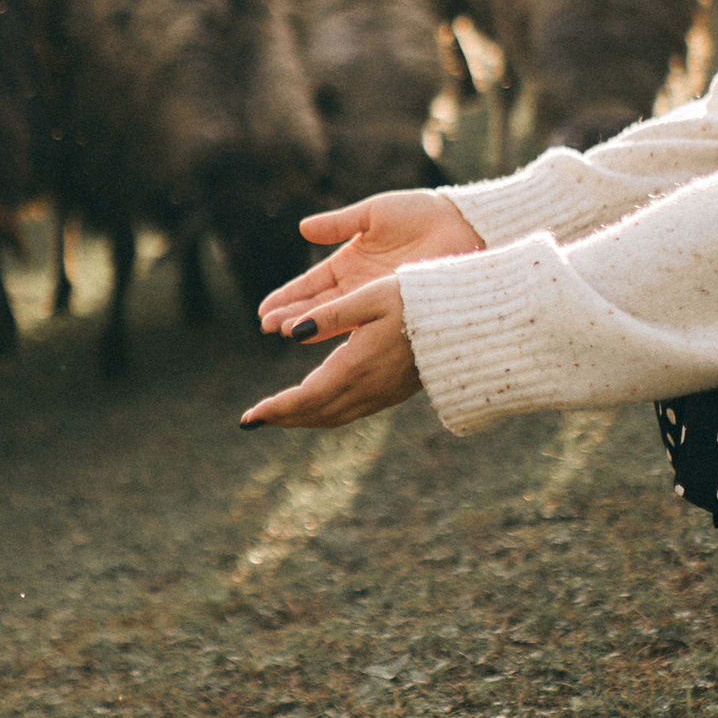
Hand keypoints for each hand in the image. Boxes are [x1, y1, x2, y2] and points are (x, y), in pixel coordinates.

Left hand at [239, 275, 420, 430]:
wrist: (469, 321)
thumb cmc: (419, 300)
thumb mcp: (372, 297)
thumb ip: (330, 315)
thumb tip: (291, 332)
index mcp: (358, 367)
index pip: (306, 398)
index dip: (275, 410)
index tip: (248, 418)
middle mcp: (369, 388)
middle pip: (315, 414)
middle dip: (282, 418)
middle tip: (252, 420)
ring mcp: (383, 394)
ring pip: (332, 417)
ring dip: (302, 418)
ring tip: (277, 415)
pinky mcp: (393, 392)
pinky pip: (350, 412)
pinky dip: (324, 412)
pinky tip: (316, 402)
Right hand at [255, 187, 483, 330]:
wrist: (463, 227)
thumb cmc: (422, 214)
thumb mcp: (374, 213)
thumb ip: (339, 223)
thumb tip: (303, 228)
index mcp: (350, 263)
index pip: (310, 285)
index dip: (287, 297)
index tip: (264, 310)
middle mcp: (358, 288)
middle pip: (316, 307)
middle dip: (290, 316)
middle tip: (266, 326)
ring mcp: (374, 302)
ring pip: (333, 318)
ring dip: (307, 325)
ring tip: (282, 331)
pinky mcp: (392, 309)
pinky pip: (359, 323)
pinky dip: (337, 330)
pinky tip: (316, 337)